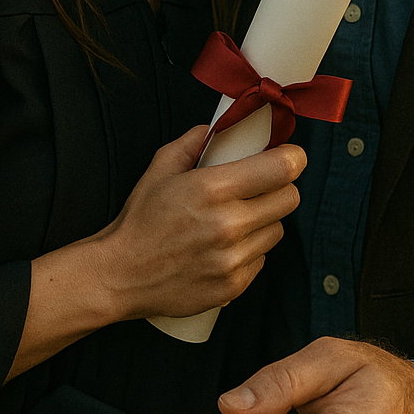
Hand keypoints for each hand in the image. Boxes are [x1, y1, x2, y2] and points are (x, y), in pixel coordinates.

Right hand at [94, 127, 304, 320]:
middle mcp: (228, 224)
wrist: (121, 275)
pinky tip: (225, 247)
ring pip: (277, 230)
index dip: (292, 158)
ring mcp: (233, 259)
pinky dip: (250, 251)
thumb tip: (218, 126)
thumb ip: (193, 142)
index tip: (289, 157)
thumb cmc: (141, 221)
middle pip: (289, 199)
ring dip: (264, 221)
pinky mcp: (233, 286)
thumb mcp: (160, 169)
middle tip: (261, 187)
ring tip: (236, 220)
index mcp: (213, 188)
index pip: (282, 168)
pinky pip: (262, 259)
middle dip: (279, 188)